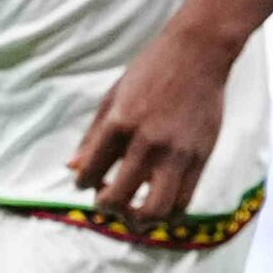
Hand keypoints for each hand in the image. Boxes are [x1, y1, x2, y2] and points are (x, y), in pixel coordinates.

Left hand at [72, 23, 231, 227]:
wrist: (199, 52)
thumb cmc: (151, 70)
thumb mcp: (113, 97)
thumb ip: (92, 137)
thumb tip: (72, 168)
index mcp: (119, 123)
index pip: (90, 173)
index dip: (84, 183)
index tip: (90, 179)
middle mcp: (146, 142)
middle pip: (119, 199)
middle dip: (107, 207)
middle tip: (108, 199)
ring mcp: (176, 152)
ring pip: (156, 211)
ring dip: (139, 220)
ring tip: (134, 211)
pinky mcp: (200, 158)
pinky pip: (184, 202)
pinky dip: (167, 214)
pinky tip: (159, 203)